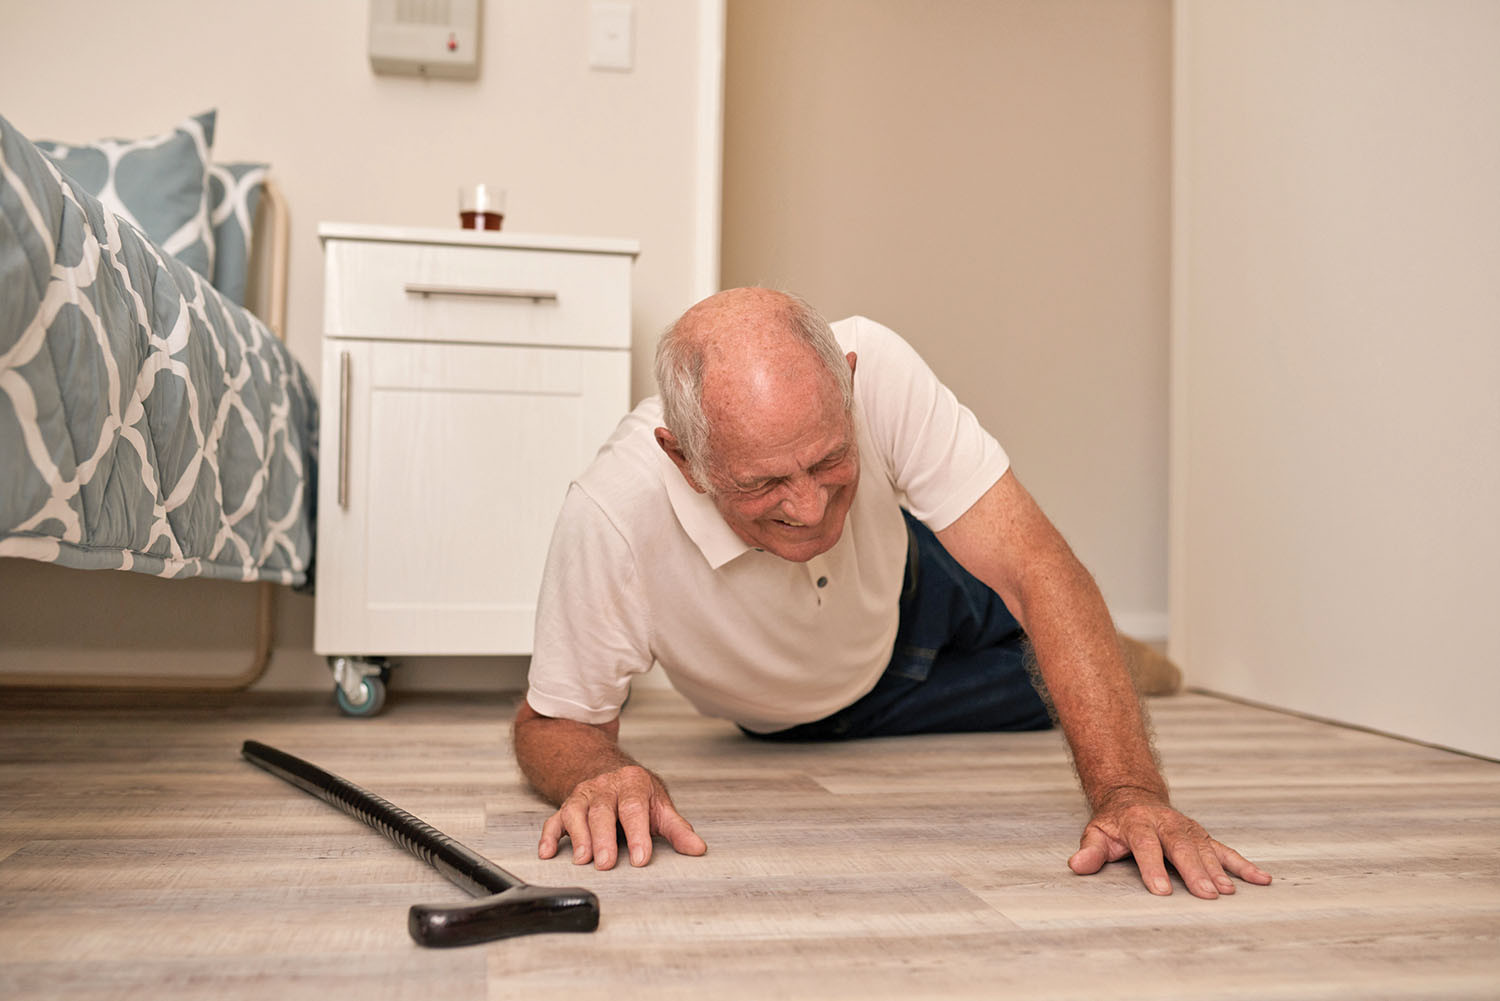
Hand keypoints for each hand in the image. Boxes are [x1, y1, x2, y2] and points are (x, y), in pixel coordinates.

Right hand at [539, 764, 706, 869]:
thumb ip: (677, 829)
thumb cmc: (638, 795)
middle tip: (607, 863)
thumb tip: (697, 848)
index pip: (634, 808)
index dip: (638, 834)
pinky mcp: (566, 806)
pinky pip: (554, 819)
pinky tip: (547, 852)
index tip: (641, 858)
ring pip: (577, 813)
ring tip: (582, 860)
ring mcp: (584, 795)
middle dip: (604, 839)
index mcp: (633, 784)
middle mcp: (606, 787)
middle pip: (603, 811)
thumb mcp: (660, 807)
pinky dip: (549, 836)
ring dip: (578, 837)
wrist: (611, 773)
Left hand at [1068, 794, 1271, 898]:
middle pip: (1181, 848)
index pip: (1145, 845)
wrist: (1134, 795)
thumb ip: (1090, 851)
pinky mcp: (1202, 836)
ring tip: (1228, 892)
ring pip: (1204, 849)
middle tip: (1206, 895)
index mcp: (1138, 822)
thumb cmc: (1115, 823)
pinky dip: (1243, 864)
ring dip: (1218, 870)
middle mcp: (1166, 824)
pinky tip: (1260, 878)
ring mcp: (1187, 829)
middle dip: (1194, 871)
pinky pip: (1225, 850)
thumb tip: (1076, 866)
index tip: (1160, 891)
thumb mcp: (1096, 832)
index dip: (1152, 867)